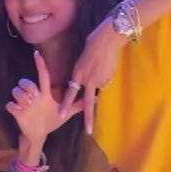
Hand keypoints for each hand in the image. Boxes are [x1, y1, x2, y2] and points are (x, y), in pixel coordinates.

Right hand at [7, 51, 82, 144]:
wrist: (39, 133)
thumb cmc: (52, 120)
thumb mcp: (67, 113)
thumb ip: (79, 105)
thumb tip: (96, 98)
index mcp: (44, 94)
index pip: (43, 76)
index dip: (40, 65)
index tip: (37, 54)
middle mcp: (33, 96)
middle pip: (25, 82)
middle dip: (28, 86)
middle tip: (34, 97)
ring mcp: (23, 103)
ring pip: (16, 91)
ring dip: (22, 97)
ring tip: (28, 106)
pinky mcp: (16, 112)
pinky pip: (10, 104)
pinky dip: (13, 106)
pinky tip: (18, 110)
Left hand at [59, 18, 123, 133]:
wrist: (105, 41)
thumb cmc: (91, 47)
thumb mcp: (82, 62)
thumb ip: (83, 75)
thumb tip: (88, 86)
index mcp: (77, 74)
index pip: (71, 93)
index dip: (66, 104)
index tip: (60, 114)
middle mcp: (87, 79)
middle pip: (87, 102)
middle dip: (88, 117)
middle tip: (87, 130)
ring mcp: (99, 79)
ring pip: (98, 87)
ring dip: (99, 80)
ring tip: (101, 66)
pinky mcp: (109, 77)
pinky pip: (106, 81)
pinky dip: (106, 76)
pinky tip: (106, 67)